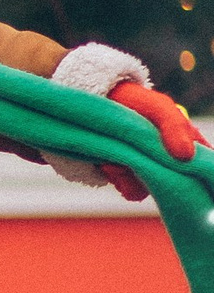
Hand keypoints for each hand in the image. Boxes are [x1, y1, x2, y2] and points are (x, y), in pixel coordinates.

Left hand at [100, 79, 199, 201]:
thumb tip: (186, 156)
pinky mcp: (128, 179)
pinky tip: (108, 165)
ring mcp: (148, 169)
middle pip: (180, 182)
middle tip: (134, 157)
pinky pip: (134, 192)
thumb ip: (173, 124)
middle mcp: (169, 157)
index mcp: (184, 138)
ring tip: (115, 158)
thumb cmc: (129, 100)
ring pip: (155, 188)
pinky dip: (122, 181)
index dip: (200, 168)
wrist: (90, 105)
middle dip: (158, 173)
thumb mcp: (156, 106)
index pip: (203, 161)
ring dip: (134, 176)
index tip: (184, 168)